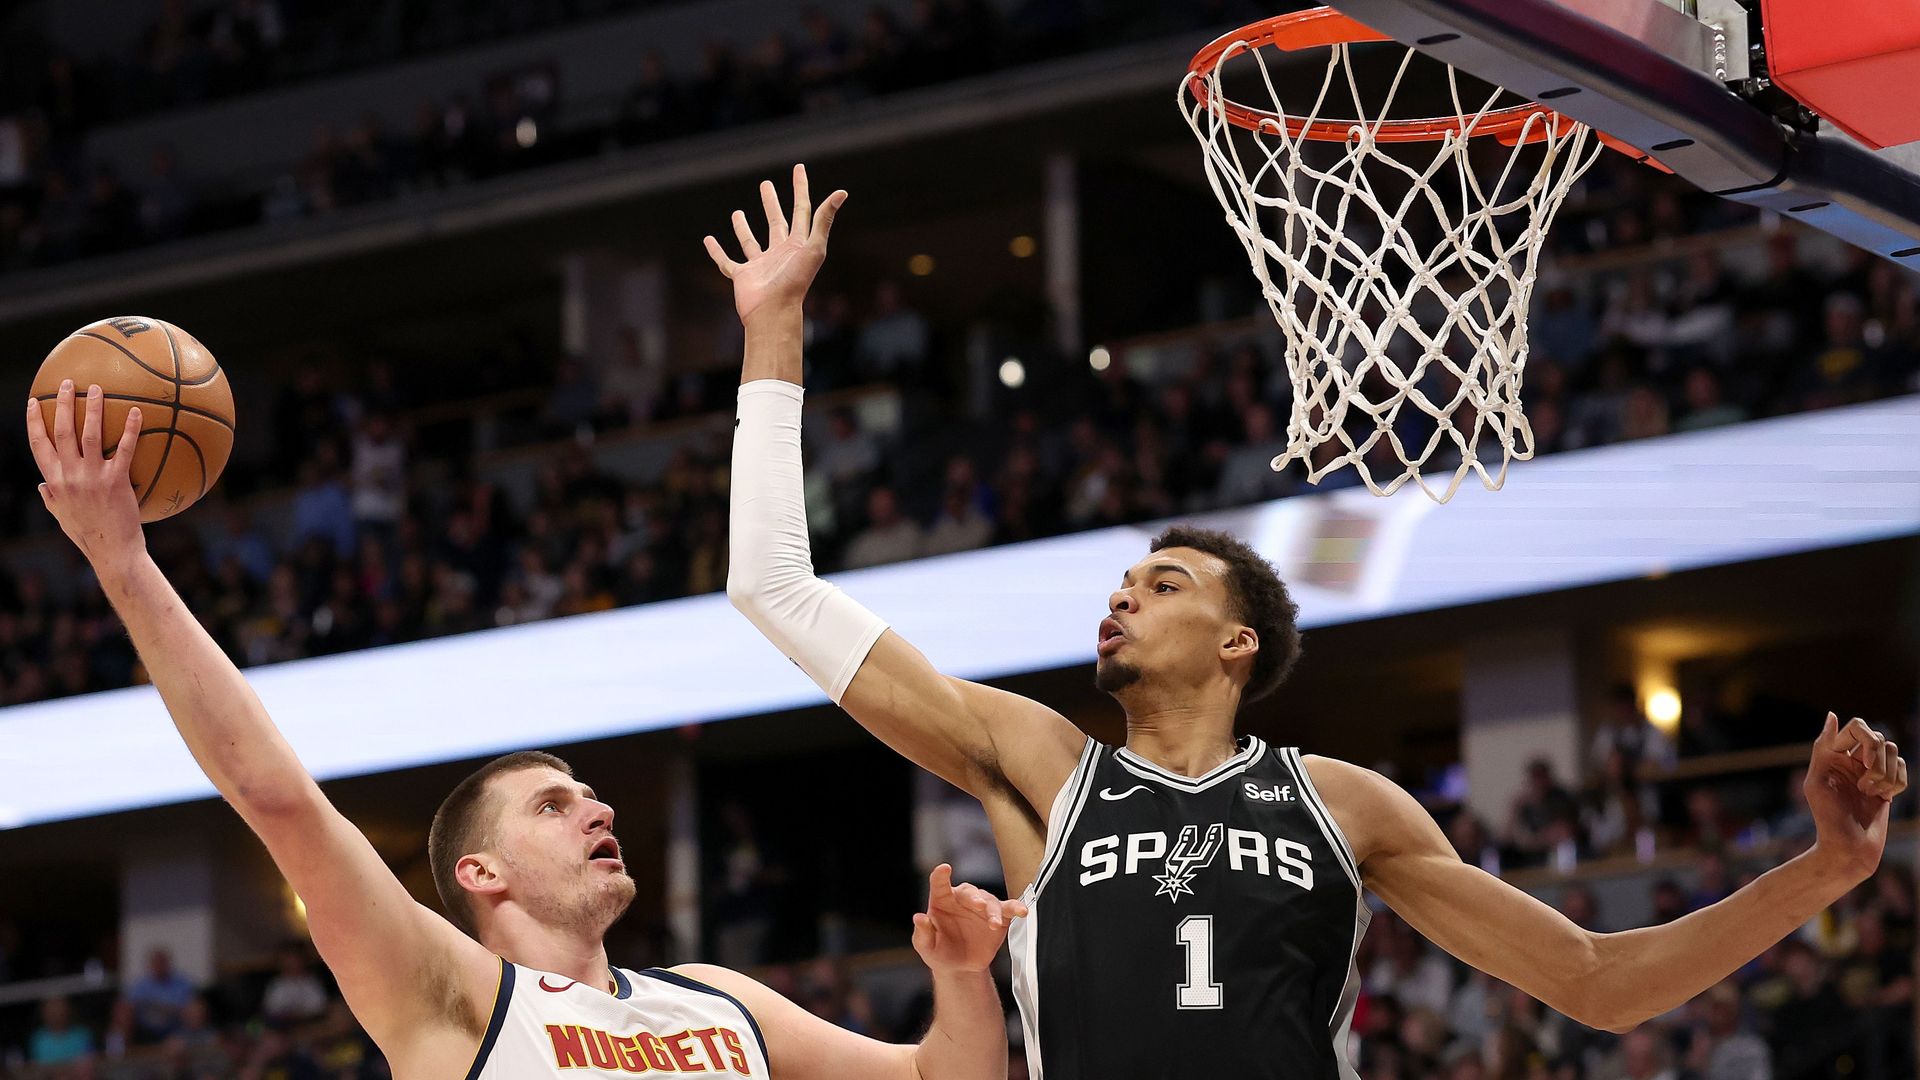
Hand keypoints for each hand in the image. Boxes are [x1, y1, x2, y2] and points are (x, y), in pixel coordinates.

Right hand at [26, 381, 145, 570]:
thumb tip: (42, 485)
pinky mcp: (117, 481)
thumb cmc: (89, 535)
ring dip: (92, 409)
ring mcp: (92, 477)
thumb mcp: (62, 516)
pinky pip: (125, 449)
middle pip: (61, 432)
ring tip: (97, 389)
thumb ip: (51, 498)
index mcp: (54, 481)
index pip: (38, 445)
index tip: (33, 402)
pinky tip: (137, 412)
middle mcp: (69, 476)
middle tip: (67, 383)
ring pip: (89, 435)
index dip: (34, 422)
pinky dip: (131, 429)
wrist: (112, 552)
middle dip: (61, 404)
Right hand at [703, 163, 846, 326]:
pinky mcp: (743, 276)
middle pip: (776, 222)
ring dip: (743, 227)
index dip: (800, 188)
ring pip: (751, 241)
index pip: (801, 210)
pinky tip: (708, 240)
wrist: (774, 311)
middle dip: (771, 203)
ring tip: (737, 212)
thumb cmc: (795, 281)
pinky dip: (717, 252)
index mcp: (798, 244)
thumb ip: (824, 220)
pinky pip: (727, 261)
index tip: (798, 168)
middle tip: (766, 184)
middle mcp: (780, 253)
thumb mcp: (813, 247)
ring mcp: (760, 265)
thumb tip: (841, 192)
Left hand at [911, 864, 1027, 974]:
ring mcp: (982, 907)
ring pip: (990, 901)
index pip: (939, 883)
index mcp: (941, 901)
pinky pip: (1008, 908)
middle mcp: (962, 900)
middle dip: (975, 897)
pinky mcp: (999, 917)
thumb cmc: (939, 953)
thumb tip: (919, 918)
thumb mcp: (926, 946)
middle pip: (969, 891)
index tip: (944, 869)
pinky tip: (1022, 911)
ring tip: (993, 924)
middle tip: (979, 906)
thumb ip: (922, 933)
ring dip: (993, 911)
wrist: (960, 969)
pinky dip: (1016, 907)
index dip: (941, 875)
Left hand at [1805, 712, 1907, 879]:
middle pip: (1879, 738)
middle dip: (1877, 761)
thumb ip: (1823, 747)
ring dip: (1886, 775)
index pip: (1857, 727)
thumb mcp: (1817, 781)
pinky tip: (1883, 799)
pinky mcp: (1888, 785)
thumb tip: (1832, 715)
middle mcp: (1852, 760)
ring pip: (1893, 752)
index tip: (1862, 763)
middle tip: (1865, 786)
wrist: (1848, 848)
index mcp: (1833, 754)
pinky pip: (1904, 770)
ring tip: (1870, 794)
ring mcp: (1872, 772)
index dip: (1866, 740)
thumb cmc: (1828, 817)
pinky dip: (1897, 784)